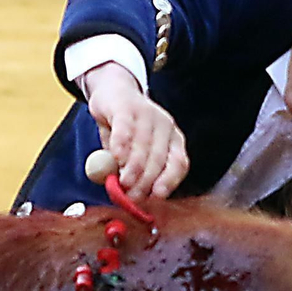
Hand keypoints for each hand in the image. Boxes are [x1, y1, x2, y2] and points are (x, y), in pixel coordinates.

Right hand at [81, 63, 188, 199]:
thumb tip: (127, 197)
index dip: (169, 182)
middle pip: (159, 158)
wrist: (113, 93)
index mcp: (173, 140)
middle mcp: (165, 126)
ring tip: (122, 184)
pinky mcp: (126, 108)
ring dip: (132, 169)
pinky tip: (116, 158)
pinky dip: (121, 146)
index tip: (156, 197)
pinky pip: (125, 130)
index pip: (179, 163)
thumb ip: (131, 173)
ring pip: (143, 147)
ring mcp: (147, 115)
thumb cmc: (124, 131)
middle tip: (132, 197)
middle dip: (145, 182)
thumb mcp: (132, 153)